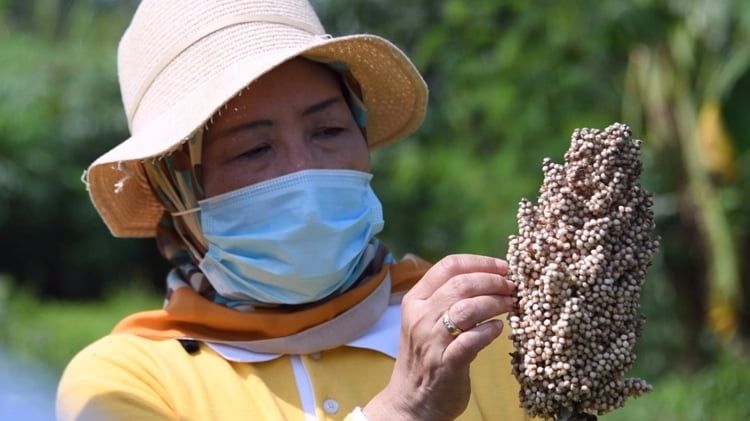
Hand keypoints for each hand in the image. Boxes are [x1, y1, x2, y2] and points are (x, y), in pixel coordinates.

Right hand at [364, 254, 515, 420]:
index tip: (503, 267)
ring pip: (468, 308)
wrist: (410, 402)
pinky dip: (490, 330)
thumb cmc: (425, 357)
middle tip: (513, 286)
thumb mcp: (426, 321)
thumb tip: (488, 278)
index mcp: (415, 300)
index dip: (480, 262)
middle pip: (462, 284)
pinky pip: (472, 339)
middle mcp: (420, 316)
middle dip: (493, 281)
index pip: (448, 266)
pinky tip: (499, 329)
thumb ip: (448, 300)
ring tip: (511, 304)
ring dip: (496, 302)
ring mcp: (431, 340)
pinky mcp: (445, 364)